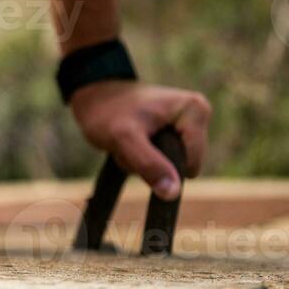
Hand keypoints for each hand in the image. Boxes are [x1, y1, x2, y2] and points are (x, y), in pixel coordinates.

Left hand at [69, 81, 210, 198]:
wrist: (91, 95)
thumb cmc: (106, 112)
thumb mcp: (124, 139)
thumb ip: (149, 164)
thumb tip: (173, 194)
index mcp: (196, 111)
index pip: (191, 162)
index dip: (162, 165)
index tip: (139, 143)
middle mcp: (197, 115)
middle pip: (182, 165)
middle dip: (152, 163)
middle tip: (130, 143)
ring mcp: (186, 124)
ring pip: (169, 166)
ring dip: (143, 163)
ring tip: (128, 141)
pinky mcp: (173, 132)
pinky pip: (161, 161)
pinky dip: (141, 159)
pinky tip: (130, 142)